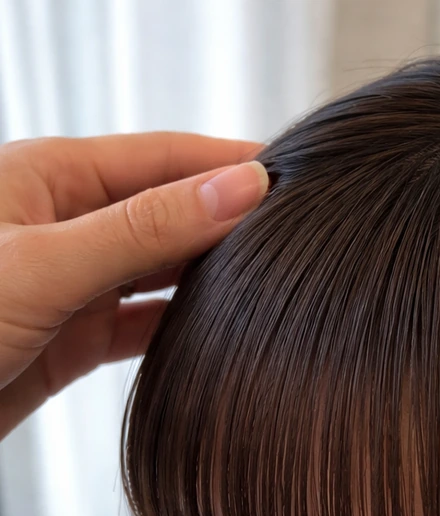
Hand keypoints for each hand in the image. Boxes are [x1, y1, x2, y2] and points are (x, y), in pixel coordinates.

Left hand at [0, 132, 267, 438]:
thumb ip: (145, 228)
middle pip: (171, 210)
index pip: (166, 156)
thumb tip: (240, 187)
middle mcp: (67, 225)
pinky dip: (184, 328)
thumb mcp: (44, 266)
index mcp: (51, 178)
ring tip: (274, 282)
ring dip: (212, 276)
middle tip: (299, 236)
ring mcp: (71, 283)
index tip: (296, 177)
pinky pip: (145, 323)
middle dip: (232, 220)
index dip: (232, 162)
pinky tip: (222, 332)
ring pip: (162, 269)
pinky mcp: (71, 339)